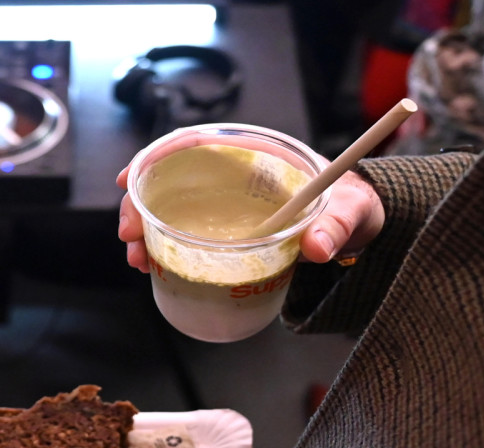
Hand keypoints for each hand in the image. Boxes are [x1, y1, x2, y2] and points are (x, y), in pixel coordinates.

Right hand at [115, 154, 385, 270]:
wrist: (353, 225)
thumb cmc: (348, 205)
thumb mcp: (349, 210)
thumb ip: (335, 225)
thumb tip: (318, 246)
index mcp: (252, 155)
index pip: (191, 146)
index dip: (153, 159)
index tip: (129, 180)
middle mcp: (228, 177)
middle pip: (167, 181)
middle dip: (139, 206)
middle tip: (131, 237)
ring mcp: (220, 205)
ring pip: (167, 210)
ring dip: (144, 233)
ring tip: (139, 261)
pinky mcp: (220, 230)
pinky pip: (181, 234)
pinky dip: (160, 248)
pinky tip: (151, 266)